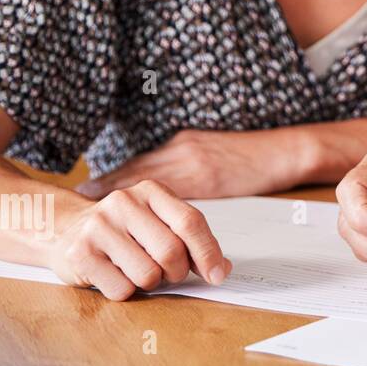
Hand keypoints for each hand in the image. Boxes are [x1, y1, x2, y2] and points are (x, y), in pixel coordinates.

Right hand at [46, 179, 231, 299]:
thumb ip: (191, 239)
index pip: (190, 222)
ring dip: (150, 283)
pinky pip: (122, 289)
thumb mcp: (158, 221)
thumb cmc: (124, 230)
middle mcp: (123, 203)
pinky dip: (126, 291)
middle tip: (168, 273)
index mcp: (150, 191)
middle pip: (171, 252)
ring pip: (147, 275)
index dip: (208, 252)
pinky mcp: (80, 254)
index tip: (217, 275)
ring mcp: (98, 227)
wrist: (66, 229)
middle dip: (176, 272)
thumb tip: (221, 269)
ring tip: (137, 270)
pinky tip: (114, 275)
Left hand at [76, 129, 310, 199]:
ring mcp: (194, 161)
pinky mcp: (208, 176)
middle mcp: (182, 150)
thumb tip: (167, 195)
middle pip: (138, 170)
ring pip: (151, 181)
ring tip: (98, 209)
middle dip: (110, 186)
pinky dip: (153, 209)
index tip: (90, 190)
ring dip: (125, 197)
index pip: (143, 164)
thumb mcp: (214, 156)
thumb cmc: (252, 157)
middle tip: (82, 199)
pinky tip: (138, 220)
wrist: (284, 150)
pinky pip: (173, 196)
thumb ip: (191, 169)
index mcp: (183, 145)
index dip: (115, 177)